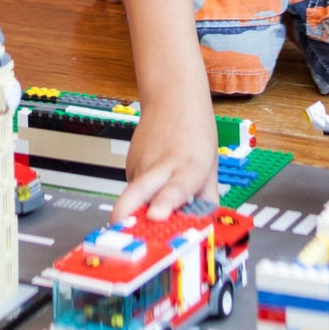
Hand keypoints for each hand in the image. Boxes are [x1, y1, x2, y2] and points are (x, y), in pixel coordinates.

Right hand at [118, 78, 218, 219]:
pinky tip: (150, 188)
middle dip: (125, 212)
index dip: (165, 202)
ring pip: (133, 198)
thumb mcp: (210, 165)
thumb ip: (206, 197)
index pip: (176, 187)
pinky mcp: (129, 164)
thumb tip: (206, 224)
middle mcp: (162, 166)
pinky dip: (139, 199)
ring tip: (140, 219)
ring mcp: (141, 164)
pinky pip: (133, 191)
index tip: (156, 215)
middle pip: (138, 191)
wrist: (173, 98)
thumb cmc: (194, 131)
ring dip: (135, 213)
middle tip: (118, 230)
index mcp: (189, 167)